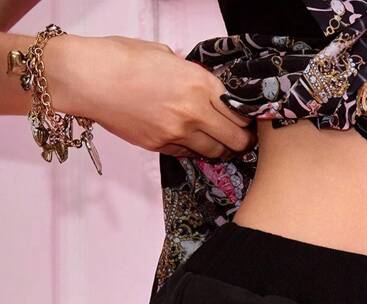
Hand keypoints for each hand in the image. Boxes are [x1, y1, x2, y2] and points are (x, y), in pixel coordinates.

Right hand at [46, 34, 255, 157]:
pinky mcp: (160, 146)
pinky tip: (193, 141)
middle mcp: (193, 111)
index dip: (248, 118)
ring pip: (215, 152)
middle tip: (243, 138)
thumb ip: (191, 75)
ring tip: (220, 142)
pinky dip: (195, 150)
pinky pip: (189, 154)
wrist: (88, 78)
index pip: (239, 111)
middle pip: (236, 139)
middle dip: (243, 140)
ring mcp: (177, 133)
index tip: (248, 120)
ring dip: (221, 149)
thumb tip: (205, 87)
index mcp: (199, 83)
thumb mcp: (166, 56)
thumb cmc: (122, 58)